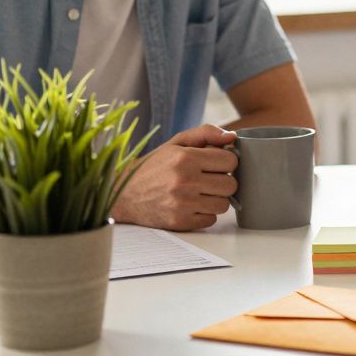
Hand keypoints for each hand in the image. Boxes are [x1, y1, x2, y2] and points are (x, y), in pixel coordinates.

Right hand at [111, 124, 238, 230]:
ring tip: (200, 193)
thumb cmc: (155, 166)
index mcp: (185, 158)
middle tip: (208, 179)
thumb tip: (232, 137)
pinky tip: (191, 205)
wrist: (123, 194)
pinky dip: (205, 214)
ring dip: (215, 199)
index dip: (225, 162)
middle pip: (231, 185)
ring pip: (223, 204)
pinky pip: (211, 220)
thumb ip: (206, 133)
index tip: (215, 164)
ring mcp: (182, 204)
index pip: (231, 161)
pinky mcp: (179, 222)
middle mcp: (185, 181)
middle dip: (222, 181)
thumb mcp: (177, 143)